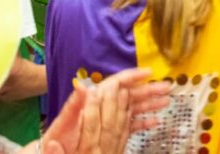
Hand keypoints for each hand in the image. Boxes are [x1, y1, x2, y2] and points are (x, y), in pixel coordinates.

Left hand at [32, 68, 170, 153]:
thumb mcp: (62, 125)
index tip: (148, 72)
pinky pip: (129, 125)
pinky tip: (156, 121)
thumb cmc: (56, 141)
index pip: (115, 84)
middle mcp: (102, 108)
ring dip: (149, 104)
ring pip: (132, 108)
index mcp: (92, 102)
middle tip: (167, 87)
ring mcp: (107, 120)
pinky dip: (142, 122)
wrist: (52, 153)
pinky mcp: (110, 133)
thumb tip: (82, 87)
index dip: (132, 76)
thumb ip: (72, 107)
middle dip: (148, 90)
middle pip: (128, 94)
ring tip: (167, 102)